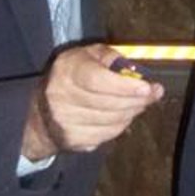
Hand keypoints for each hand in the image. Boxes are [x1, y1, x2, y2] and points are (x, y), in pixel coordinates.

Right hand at [21, 43, 163, 159]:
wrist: (41, 111)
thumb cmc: (72, 76)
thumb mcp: (88, 55)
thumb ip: (112, 57)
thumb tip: (136, 73)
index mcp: (67, 70)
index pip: (98, 81)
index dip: (124, 86)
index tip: (146, 87)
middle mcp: (61, 97)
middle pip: (108, 103)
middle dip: (137, 100)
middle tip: (153, 94)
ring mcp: (65, 122)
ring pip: (111, 121)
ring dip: (132, 112)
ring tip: (140, 102)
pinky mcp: (72, 140)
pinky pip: (107, 135)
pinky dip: (121, 125)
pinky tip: (124, 115)